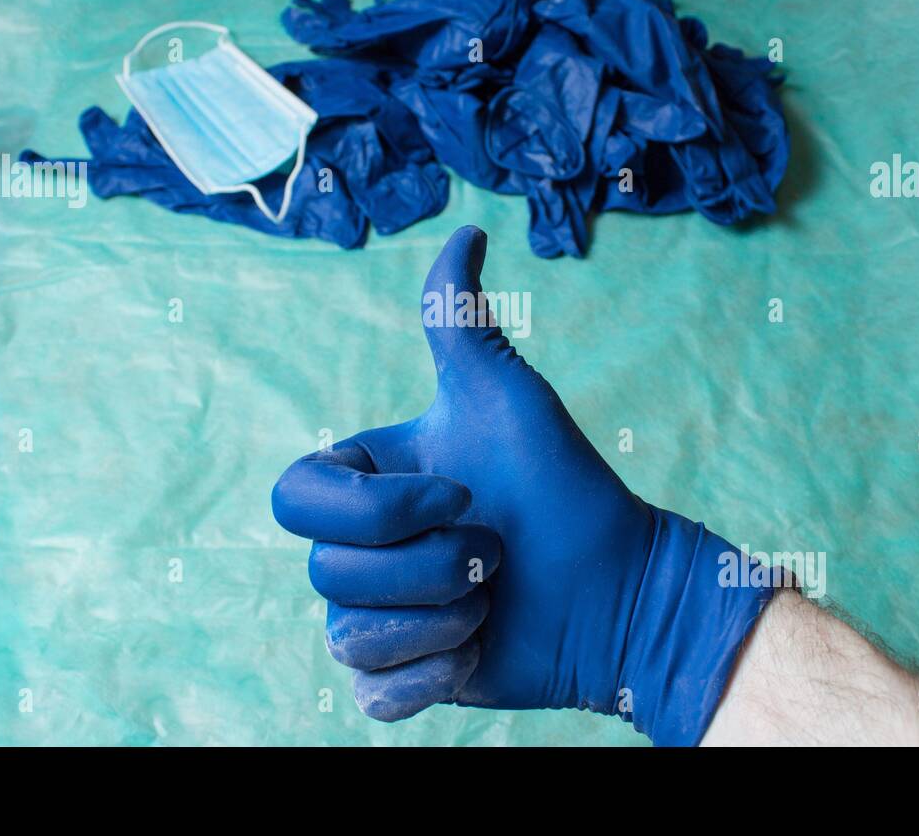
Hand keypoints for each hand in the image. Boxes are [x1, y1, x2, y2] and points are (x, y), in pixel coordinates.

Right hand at [272, 226, 772, 743]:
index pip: (294, 498)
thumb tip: (467, 228)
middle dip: (430, 565)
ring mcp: (378, 616)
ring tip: (496, 597)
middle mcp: (360, 551)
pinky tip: (478, 649)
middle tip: (498, 553)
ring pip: (348, 633)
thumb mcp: (507, 396)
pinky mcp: (404, 678)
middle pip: (325, 573)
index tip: (460, 495)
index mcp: (365, 485)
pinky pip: (372, 691)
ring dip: (442, 615)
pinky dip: (429, 674)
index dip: (372, 509)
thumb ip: (461, 321)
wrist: (623, 587)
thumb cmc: (565, 484)